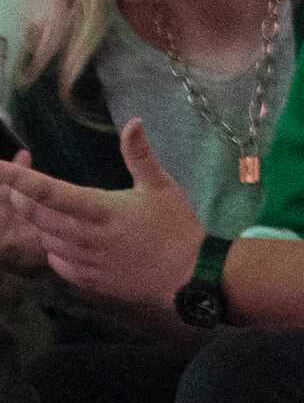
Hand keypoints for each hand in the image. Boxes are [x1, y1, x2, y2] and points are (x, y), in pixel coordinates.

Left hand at [0, 121, 204, 311]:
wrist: (188, 275)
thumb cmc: (176, 225)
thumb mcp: (161, 186)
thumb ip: (140, 155)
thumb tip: (132, 121)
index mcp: (101, 210)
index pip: (49, 192)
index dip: (20, 179)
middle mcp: (84, 237)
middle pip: (36, 216)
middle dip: (19, 198)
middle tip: (13, 184)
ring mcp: (83, 261)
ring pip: (44, 238)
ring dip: (40, 223)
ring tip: (49, 211)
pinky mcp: (86, 280)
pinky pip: (56, 261)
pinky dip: (54, 247)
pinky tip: (66, 239)